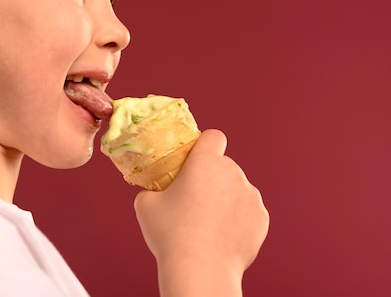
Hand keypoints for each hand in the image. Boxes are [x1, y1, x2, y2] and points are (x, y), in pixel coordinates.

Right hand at [134, 129, 268, 295]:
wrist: (201, 270)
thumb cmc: (171, 234)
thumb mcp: (145, 205)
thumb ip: (152, 190)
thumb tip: (154, 192)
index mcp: (205, 162)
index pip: (213, 137)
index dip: (204, 146)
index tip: (194, 160)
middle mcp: (233, 173)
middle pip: (223, 166)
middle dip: (211, 178)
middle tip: (193, 201)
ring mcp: (251, 196)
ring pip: (236, 189)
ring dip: (225, 199)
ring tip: (206, 224)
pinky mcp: (261, 219)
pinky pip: (247, 211)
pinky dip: (237, 219)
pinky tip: (221, 236)